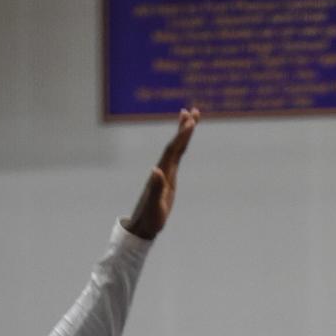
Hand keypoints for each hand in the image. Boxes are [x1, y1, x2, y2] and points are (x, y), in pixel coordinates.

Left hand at [124, 108, 198, 239]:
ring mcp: (166, 172)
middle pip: (175, 144)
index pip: (173, 150)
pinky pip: (176, 157)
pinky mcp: (168, 178)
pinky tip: (183, 142)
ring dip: (183, 133)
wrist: (142, 225)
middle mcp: (164, 169)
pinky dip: (181, 146)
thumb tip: (156, 170)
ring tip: (190, 117)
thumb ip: (155, 188)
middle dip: (184, 127)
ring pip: (176, 148)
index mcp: (163, 173)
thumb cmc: (149, 217)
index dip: (182, 135)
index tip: (191, 121)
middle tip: (194, 110)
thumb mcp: (154, 205)